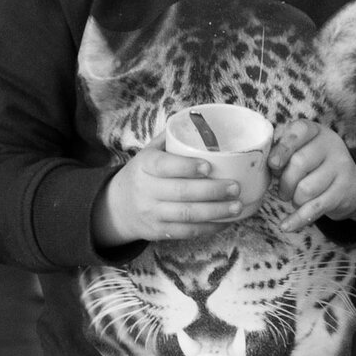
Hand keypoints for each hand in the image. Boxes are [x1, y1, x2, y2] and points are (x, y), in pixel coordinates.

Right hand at [91, 145, 255, 247]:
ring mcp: (152, 213)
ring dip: (215, 212)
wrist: (118, 207)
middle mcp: (146, 190)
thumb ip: (171, 139)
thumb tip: (203, 122)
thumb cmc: (144, 173)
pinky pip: (186, 232)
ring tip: (237, 206)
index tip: (208, 167)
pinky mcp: (159, 232)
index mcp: (144, 165)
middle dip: (211, 191)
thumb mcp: (149, 152)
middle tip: (235, 187)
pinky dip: (208, 228)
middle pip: (180, 192)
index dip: (186, 167)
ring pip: (186, 215)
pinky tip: (225, 222)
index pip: (164, 166)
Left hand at [272, 123, 355, 228]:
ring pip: (306, 189)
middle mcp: (331, 145)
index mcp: (316, 131)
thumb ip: (283, 151)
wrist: (350, 181)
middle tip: (282, 190)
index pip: (299, 131)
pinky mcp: (343, 191)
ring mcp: (340, 168)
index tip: (272, 164)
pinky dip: (298, 219)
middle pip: (299, 163)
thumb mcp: (302, 149)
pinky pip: (316, 207)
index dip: (283, 148)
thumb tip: (269, 165)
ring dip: (293, 199)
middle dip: (284, 182)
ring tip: (294, 199)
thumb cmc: (314, 163)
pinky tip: (286, 226)